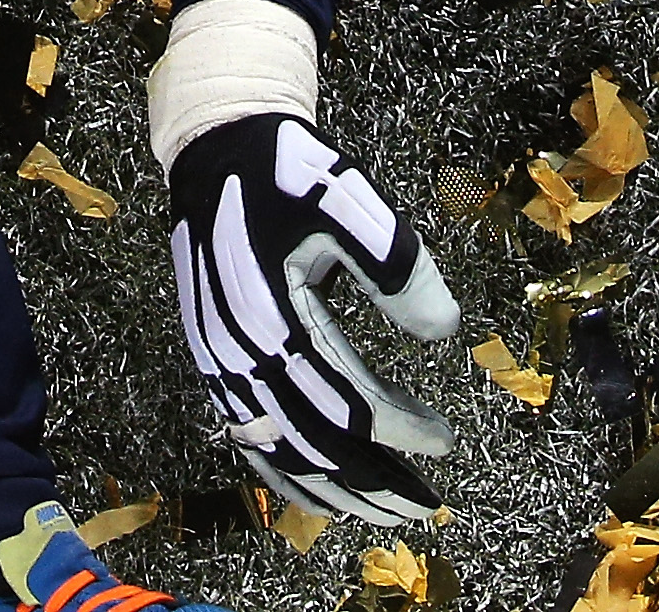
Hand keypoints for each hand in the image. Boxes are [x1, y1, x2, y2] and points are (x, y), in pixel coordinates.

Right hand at [167, 111, 462, 529]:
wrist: (215, 146)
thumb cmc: (284, 168)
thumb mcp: (346, 197)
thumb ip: (396, 262)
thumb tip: (443, 331)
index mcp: (270, 318)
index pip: (344, 401)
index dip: (398, 429)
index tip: (445, 440)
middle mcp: (236, 354)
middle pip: (311, 445)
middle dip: (372, 482)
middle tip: (426, 506)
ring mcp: (218, 363)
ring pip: (278, 451)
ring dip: (334, 489)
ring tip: (386, 512)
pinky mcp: (213, 361)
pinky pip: (249, 436)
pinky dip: (286, 472)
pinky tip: (318, 492)